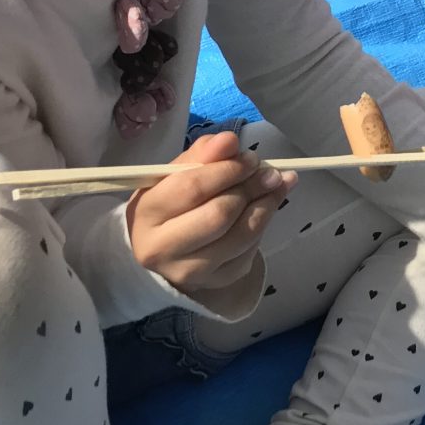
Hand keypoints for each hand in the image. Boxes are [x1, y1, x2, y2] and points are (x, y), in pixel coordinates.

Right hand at [127, 130, 294, 297]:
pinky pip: (249, 252)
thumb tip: (230, 141)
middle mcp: (161, 249)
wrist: (162, 247)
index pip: (192, 188)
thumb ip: (202, 155)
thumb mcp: (175, 173)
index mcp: (146, 214)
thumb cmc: (169, 203)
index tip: (250, 158)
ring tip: (277, 185)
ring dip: (266, 206)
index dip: (228, 170)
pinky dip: (262, 226)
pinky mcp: (214, 282)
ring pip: (241, 237)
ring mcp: (189, 271)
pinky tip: (266, 208)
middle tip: (269, 173)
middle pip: (219, 215)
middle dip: (251, 189)